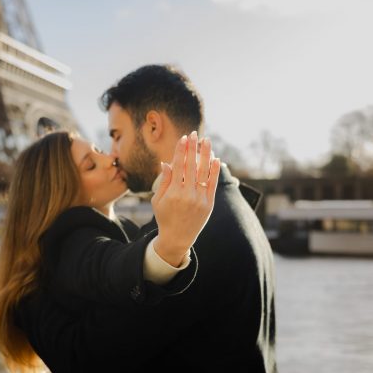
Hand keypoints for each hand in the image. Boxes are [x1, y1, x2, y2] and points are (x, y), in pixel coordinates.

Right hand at [151, 131, 220, 266]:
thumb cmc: (164, 217)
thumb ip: (164, 181)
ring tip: (207, 141)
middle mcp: (187, 194)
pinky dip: (214, 171)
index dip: (181, 150)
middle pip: (191, 165)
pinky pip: (213, 184)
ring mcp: (200, 199)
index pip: (178, 166)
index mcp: (172, 192)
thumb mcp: (157, 200)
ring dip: (206, 154)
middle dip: (193, 148)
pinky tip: (215, 159)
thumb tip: (166, 162)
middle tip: (195, 133)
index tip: (184, 138)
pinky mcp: (209, 204)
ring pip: (204, 172)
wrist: (177, 238)